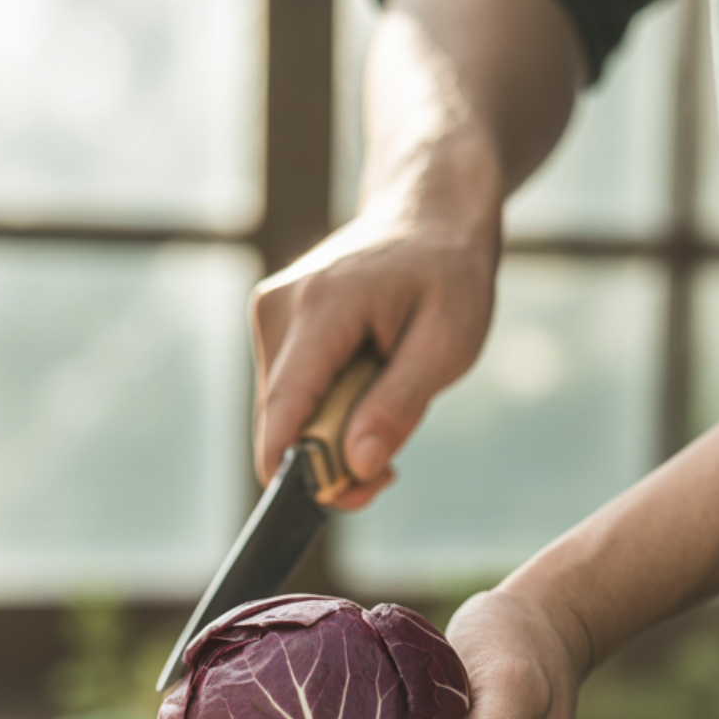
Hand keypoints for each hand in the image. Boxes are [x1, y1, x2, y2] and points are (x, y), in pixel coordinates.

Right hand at [251, 185, 500, 511]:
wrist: (429, 213)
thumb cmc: (448, 276)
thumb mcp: (448, 345)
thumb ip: (399, 407)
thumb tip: (357, 467)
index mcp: (322, 307)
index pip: (284, 408)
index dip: (292, 470)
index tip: (321, 505)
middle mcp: (279, 307)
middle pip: (282, 420)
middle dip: (328, 460)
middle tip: (387, 472)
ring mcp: (270, 312)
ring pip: (283, 413)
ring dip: (328, 437)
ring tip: (383, 416)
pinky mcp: (272, 323)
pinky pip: (288, 395)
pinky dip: (322, 414)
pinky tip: (362, 396)